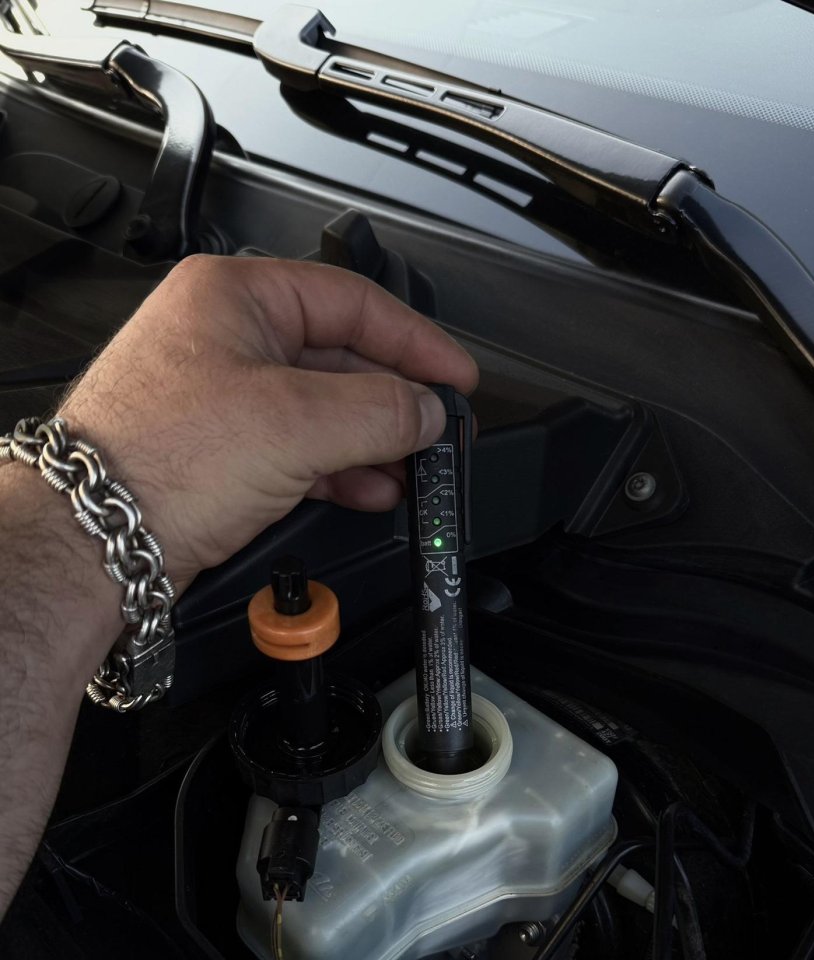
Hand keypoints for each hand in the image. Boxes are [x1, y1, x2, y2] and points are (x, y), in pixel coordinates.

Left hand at [61, 255, 477, 590]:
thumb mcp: (295, 423)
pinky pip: (296, 447)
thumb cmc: (155, 462)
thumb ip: (379, 410)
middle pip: (339, 357)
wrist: (90, 540)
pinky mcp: (218, 449)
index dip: (415, 340)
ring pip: (320, 409)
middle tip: (435, 429)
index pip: (352, 301)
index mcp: (235, 297)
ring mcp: (220, 396)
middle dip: (393, 401)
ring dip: (371, 442)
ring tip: (410, 468)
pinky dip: (338, 468)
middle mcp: (225, 338)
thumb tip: (425, 409)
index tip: (454, 375)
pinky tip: (369, 488)